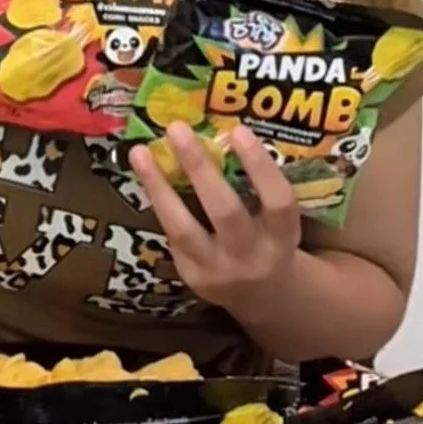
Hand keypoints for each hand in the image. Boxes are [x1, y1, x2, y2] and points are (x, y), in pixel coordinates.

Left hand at [128, 123, 300, 318]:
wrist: (263, 295)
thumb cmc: (269, 237)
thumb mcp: (276, 217)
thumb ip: (258, 184)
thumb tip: (222, 129)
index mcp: (282, 237)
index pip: (278, 201)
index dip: (259, 166)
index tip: (238, 130)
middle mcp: (251, 257)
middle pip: (225, 212)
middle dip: (199, 168)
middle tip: (177, 128)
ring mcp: (218, 270)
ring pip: (183, 228)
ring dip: (159, 187)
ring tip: (140, 152)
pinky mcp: (192, 277)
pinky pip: (170, 234)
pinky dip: (157, 201)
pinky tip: (144, 174)